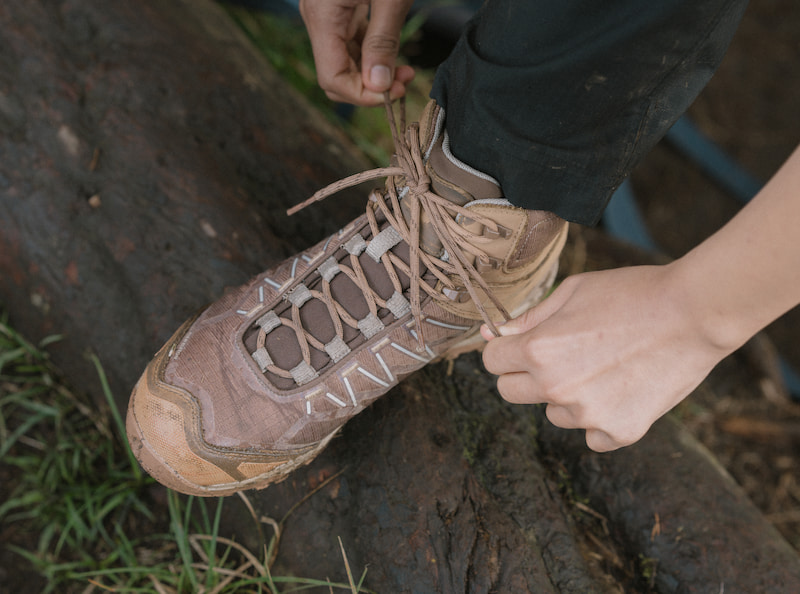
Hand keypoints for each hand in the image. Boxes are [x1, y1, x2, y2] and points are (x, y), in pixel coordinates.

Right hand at [299, 0, 415, 105]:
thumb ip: (382, 42)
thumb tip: (379, 85)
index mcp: (322, 16)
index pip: (333, 78)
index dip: (363, 95)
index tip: (394, 93)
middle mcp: (316, 18)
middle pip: (336, 74)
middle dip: (370, 86)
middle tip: (402, 83)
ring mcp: (325, 14)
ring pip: (344, 61)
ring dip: (373, 72)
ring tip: (404, 71)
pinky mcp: (337, 9)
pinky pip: (350, 43)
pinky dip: (371, 55)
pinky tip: (392, 54)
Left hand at [481, 265, 729, 451]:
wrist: (695, 312)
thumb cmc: (631, 293)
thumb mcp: (571, 291)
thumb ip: (528, 318)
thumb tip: (491, 335)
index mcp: (537, 350)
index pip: (491, 362)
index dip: (504, 349)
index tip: (522, 344)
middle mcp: (556, 388)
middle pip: (510, 392)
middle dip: (524, 375)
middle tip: (559, 356)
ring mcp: (588, 415)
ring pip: (554, 414)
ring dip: (566, 396)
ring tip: (603, 366)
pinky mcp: (621, 432)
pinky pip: (593, 436)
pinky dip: (602, 419)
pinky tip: (622, 389)